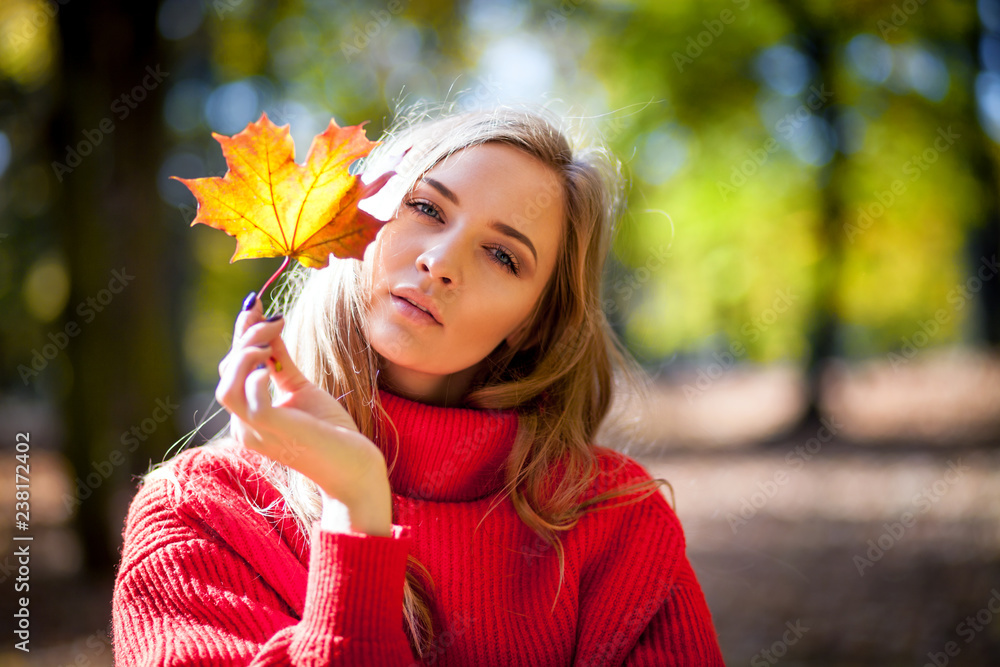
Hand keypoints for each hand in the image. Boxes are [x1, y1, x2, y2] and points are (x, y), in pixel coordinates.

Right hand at [215, 294, 391, 534]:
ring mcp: (254, 431)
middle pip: (226, 373)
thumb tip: (269, 322)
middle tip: (275, 317)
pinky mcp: (271, 431)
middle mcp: (244, 426)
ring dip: (245, 354)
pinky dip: (254, 377)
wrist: (355, 468)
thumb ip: (281, 361)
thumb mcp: (301, 388)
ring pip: (226, 387)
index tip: (257, 301)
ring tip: (271, 339)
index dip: (241, 334)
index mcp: (249, 415)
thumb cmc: (332, 432)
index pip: (232, 370)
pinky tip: (271, 363)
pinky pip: (246, 401)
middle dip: (246, 337)